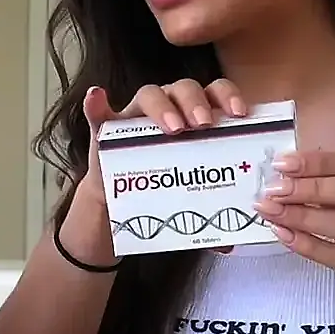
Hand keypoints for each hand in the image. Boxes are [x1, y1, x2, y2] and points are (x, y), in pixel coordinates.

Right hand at [74, 78, 247, 205]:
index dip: (227, 96)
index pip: (214, 93)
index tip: (238, 113)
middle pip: (184, 89)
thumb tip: (228, 244)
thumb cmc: (164, 190)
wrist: (121, 204)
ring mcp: (134, 116)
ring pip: (149, 94)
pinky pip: (96, 112)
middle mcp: (167, 107)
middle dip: (196, 103)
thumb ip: (209, 214)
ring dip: (161, 105)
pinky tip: (97, 96)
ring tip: (172, 127)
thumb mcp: (190, 200)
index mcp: (195, 115)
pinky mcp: (104, 130)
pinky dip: (96, 103)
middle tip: (202, 125)